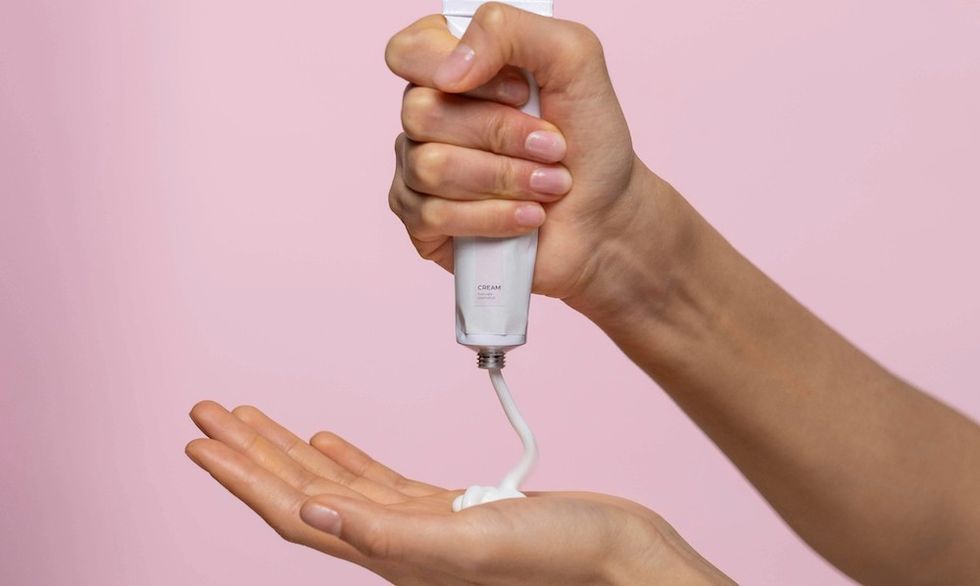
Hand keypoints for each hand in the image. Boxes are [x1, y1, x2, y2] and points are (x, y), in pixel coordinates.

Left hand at [185, 401, 732, 584]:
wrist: (615, 555)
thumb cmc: (558, 557)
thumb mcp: (470, 543)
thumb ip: (388, 533)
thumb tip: (309, 515)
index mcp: (388, 552)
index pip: (295, 510)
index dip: (242, 477)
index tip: (199, 440)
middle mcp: (392, 542)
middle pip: (302, 491)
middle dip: (251, 451)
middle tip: (208, 410)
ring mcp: (419, 525)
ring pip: (335, 481)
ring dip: (289, 448)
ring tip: (252, 419)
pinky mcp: (448, 509)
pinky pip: (379, 481)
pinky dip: (346, 457)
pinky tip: (328, 441)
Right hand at [386, 4, 679, 319]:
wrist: (606, 214)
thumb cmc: (587, 138)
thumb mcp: (572, 58)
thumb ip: (509, 30)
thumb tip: (450, 71)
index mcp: (451, 66)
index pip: (409, 51)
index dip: (463, 71)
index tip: (521, 91)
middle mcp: (426, 116)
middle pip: (421, 112)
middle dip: (501, 132)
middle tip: (552, 145)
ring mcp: (417, 171)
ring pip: (431, 167)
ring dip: (506, 177)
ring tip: (548, 185)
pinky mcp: (423, 223)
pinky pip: (435, 216)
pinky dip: (495, 216)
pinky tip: (528, 216)